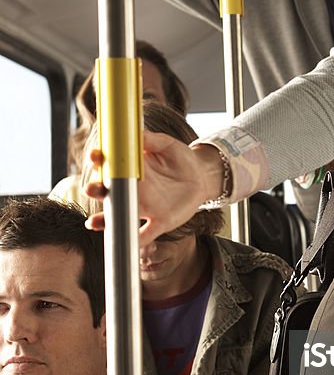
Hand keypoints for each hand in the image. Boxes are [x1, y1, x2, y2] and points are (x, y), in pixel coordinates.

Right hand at [84, 131, 221, 243]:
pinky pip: (146, 234)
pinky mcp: (160, 222)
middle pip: (108, 193)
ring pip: (120, 216)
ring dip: (105, 220)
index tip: (94, 157)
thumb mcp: (167, 145)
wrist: (201, 178)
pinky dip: (137, 240)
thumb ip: (151, 140)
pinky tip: (129, 242)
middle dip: (96, 191)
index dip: (98, 162)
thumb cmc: (181, 159)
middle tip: (91, 189)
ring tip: (93, 223)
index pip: (109, 167)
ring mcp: (145, 208)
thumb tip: (135, 133)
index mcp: (131, 171)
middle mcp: (133, 191)